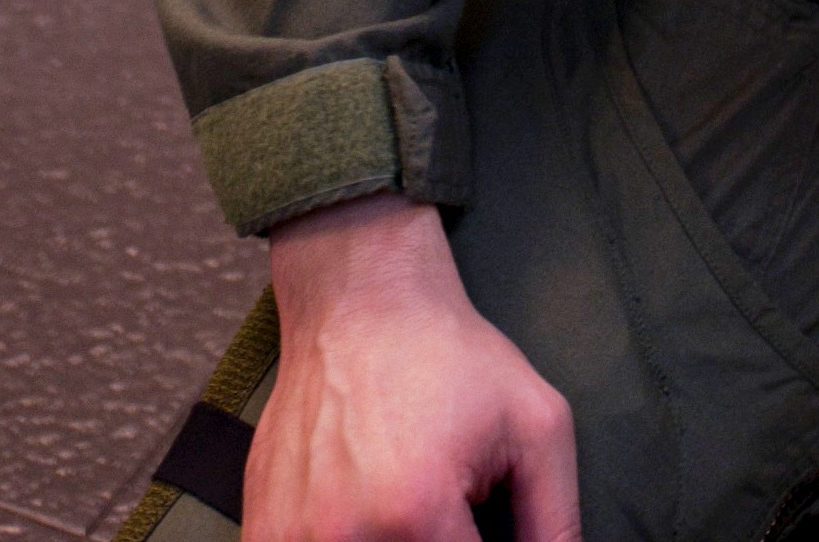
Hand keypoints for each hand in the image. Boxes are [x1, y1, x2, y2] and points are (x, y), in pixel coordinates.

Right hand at [250, 194, 579, 541]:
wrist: (358, 300)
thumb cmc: (449, 356)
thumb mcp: (536, 425)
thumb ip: (554, 520)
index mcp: (418, 515)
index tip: (475, 524)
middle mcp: (346, 536)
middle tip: (444, 504)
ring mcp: (293, 538)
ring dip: (392, 541)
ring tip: (401, 496)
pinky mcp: (264, 531)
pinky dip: (343, 541)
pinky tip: (358, 506)